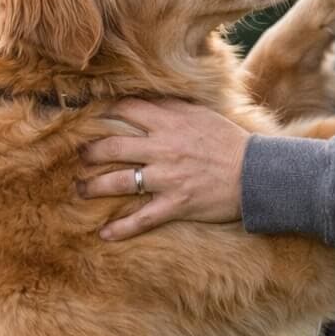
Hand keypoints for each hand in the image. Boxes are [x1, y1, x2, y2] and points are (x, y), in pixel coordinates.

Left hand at [78, 99, 248, 240]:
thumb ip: (172, 108)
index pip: (126, 109)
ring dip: (94, 187)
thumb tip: (147, 101)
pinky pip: (142, 219)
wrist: (256, 173)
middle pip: (112, 146)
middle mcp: (163, 147)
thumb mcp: (201, 115)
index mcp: (170, 121)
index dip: (102, 113)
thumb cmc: (230, 142)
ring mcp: (168, 177)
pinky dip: (120, 229)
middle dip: (89, 152)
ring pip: (119, 182)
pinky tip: (104, 234)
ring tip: (79, 190)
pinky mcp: (176, 204)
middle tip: (79, 157)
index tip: (89, 119)